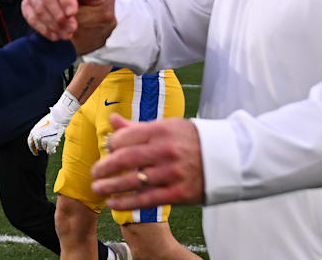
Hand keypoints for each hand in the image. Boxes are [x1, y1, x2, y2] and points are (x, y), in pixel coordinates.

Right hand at [22, 0, 115, 43]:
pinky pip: (30, 15)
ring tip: (67, 34)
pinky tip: (56, 36)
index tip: (72, 13)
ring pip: (38, 6)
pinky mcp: (28, 3)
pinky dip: (43, 28)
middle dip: (58, 14)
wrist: (83, 12)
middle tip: (72, 29)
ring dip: (52, 24)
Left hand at [27, 90, 79, 155]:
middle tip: (48, 146)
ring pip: (45, 148)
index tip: (36, 153)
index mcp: (33, 132)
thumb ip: (39, 133)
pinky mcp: (50, 142)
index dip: (33, 149)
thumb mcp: (42, 125)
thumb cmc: (52, 119)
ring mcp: (43, 140)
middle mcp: (37, 137)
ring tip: (54, 144)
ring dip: (49, 147)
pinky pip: (50, 151)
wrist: (58, 117)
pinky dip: (52, 151)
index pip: (30, 143)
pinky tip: (54, 151)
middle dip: (43, 147)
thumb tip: (41, 142)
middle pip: (38, 146)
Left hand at [90, 113, 204, 209]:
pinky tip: (114, 202)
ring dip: (111, 186)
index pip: (127, 137)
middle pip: (126, 159)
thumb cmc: (192, 140)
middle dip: (105, 167)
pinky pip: (146, 199)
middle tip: (94, 172)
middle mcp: (166, 151)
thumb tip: (113, 120)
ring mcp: (172, 173)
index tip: (106, 149)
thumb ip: (138, 127)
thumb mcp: (168, 126)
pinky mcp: (178, 193)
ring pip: (133, 181)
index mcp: (162, 130)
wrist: (228, 158)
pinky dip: (127, 202)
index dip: (112, 144)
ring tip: (98, 188)